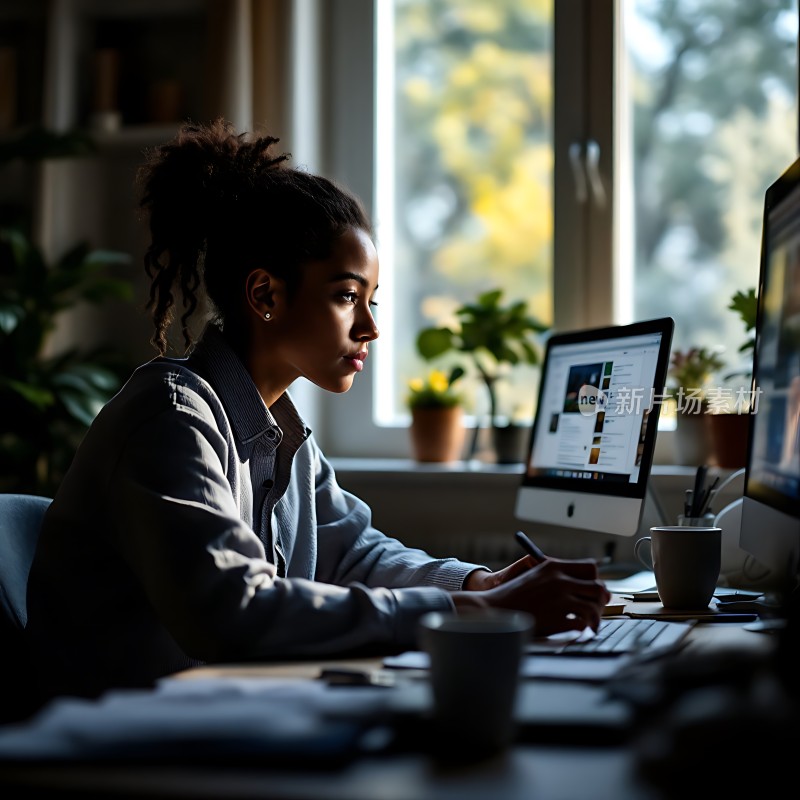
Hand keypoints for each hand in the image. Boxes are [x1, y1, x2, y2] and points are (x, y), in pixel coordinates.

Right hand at [453, 558, 609, 636]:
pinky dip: (583, 629)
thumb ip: (558, 578)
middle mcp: (560, 580)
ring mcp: (560, 600)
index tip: (592, 591)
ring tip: (590, 625)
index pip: (590, 568)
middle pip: (598, 588)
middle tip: (595, 610)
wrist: (494, 610)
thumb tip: (585, 587)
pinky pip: (583, 624)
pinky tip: (578, 631)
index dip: (594, 580)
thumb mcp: (535, 576)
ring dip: (594, 618)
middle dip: (600, 601)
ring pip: (594, 608)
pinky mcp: (558, 619)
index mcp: (553, 567)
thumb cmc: (514, 596)